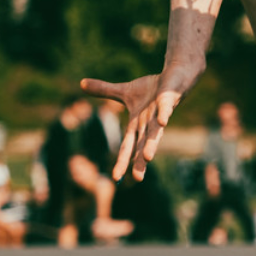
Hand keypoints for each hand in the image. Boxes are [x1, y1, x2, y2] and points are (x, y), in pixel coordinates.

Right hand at [81, 69, 199, 182]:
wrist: (174, 77)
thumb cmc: (152, 89)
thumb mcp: (124, 91)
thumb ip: (104, 91)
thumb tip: (81, 84)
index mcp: (137, 124)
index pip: (128, 145)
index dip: (123, 161)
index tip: (116, 178)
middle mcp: (148, 123)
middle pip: (142, 145)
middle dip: (139, 161)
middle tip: (137, 178)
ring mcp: (159, 113)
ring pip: (155, 131)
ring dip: (151, 144)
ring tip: (147, 158)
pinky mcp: (169, 101)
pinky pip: (166, 108)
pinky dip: (164, 114)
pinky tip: (163, 121)